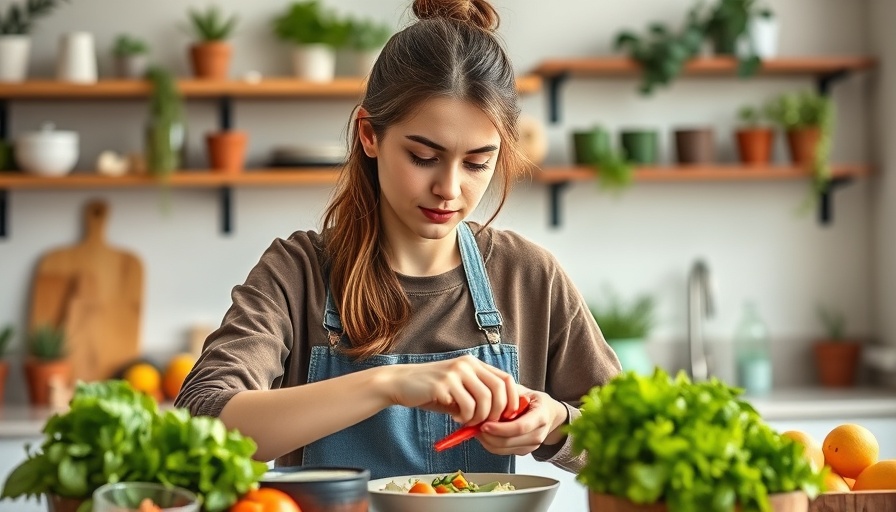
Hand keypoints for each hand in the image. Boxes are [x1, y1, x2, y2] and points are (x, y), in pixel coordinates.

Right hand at [377, 355, 519, 425]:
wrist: (400, 384)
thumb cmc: (430, 390)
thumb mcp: (458, 389)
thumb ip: (478, 396)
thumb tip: (501, 416)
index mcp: (473, 364)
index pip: (506, 379)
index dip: (512, 400)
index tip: (507, 417)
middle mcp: (467, 364)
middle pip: (499, 390)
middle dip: (497, 413)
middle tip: (485, 424)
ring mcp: (455, 373)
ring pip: (484, 400)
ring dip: (479, 417)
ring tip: (467, 421)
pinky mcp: (443, 384)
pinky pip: (466, 407)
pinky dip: (465, 418)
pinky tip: (455, 417)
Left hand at [474, 388, 568, 455]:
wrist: (550, 414)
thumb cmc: (534, 400)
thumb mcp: (523, 390)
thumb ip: (508, 393)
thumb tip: (486, 395)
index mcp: (541, 416)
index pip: (520, 427)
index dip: (500, 428)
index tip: (484, 424)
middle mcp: (538, 434)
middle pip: (509, 441)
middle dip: (488, 436)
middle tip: (474, 426)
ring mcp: (532, 445)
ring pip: (503, 449)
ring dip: (487, 441)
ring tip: (477, 428)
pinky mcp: (524, 451)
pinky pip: (503, 452)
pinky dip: (491, 444)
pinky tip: (485, 433)